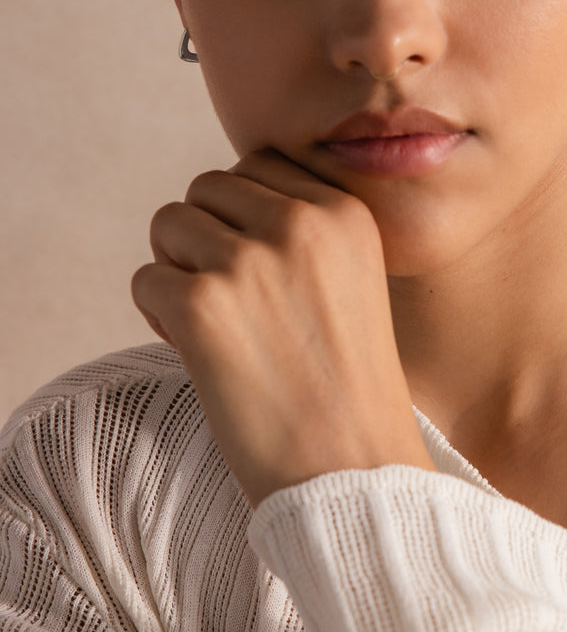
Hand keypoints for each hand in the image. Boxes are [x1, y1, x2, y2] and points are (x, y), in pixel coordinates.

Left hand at [131, 149, 435, 507]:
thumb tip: (226, 201)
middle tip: (231, 297)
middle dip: (207, 235)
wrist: (354, 466)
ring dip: (179, 269)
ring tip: (217, 323)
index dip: (245, 212)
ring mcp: (248, 261)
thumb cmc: (349, 383)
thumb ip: (304, 230)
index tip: (257, 262)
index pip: (260, 165)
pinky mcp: (201, 306)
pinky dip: (160, 315)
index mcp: (345, 212)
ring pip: (168, 224)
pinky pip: (146, 280)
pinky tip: (201, 353)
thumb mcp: (355, 279)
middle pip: (208, 188)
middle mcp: (300, 223)